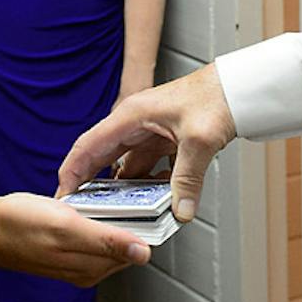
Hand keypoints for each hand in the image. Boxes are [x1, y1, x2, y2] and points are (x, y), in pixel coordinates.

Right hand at [0, 193, 148, 284]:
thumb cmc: (16, 224)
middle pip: (129, 241)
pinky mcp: (70, 249)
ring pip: (114, 236)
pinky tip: (95, 202)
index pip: (138, 247)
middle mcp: (89, 267)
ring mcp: (80, 259)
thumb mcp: (64, 225)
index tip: (157, 197)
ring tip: (121, 190)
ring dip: (120, 214)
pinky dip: (102, 216)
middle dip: (137, 216)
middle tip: (142, 186)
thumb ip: (106, 241)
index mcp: (92, 265)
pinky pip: (97, 233)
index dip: (150, 222)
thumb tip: (142, 253)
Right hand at [56, 65, 234, 224]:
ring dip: (125, 189)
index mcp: (130, 116)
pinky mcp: (164, 139)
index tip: (63, 195)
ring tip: (121, 213)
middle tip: (84, 212)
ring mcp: (149, 131)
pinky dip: (148, 184)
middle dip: (92, 185)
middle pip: (102, 158)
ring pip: (126, 166)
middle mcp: (134, 123)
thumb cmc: (217, 96)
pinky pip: (147, 167)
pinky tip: (157, 199)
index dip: (72, 172)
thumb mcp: (200, 141)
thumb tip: (181, 210)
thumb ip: (188, 178)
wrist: (239, 88)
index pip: (88, 146)